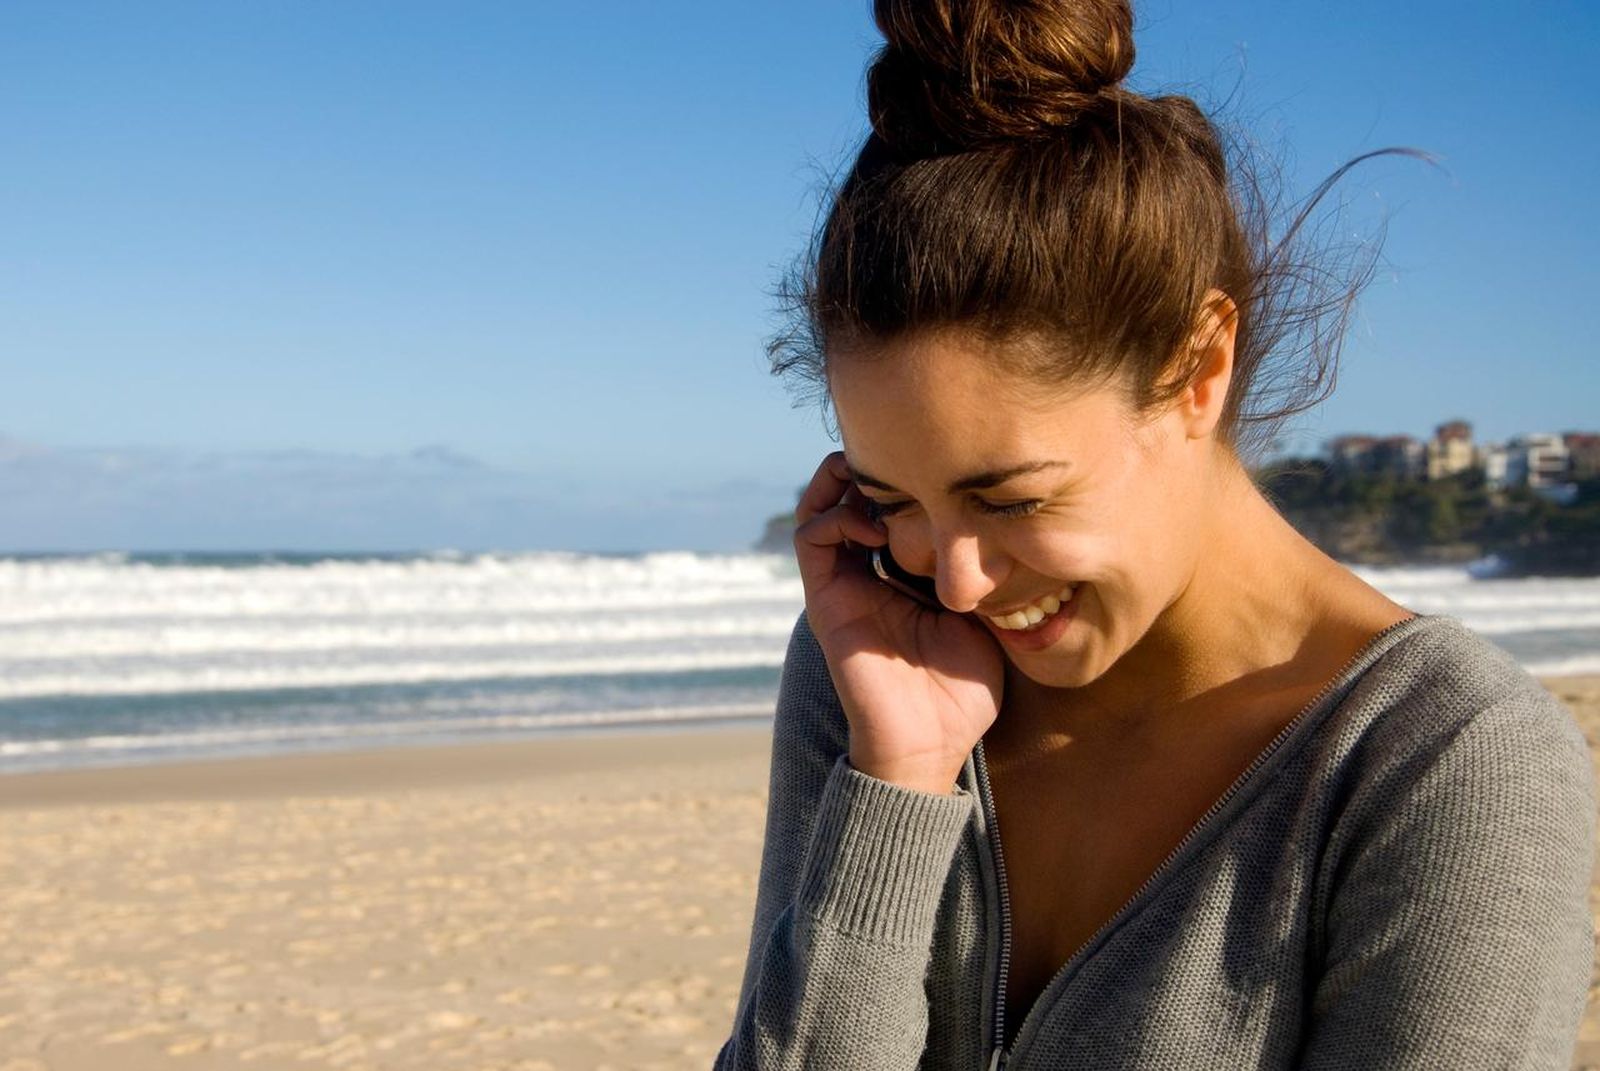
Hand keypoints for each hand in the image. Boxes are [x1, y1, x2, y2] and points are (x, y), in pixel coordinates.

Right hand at [792, 451, 1004, 794]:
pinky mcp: (827, 601)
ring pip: (821, 509)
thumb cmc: (962, 694)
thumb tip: (1008, 528)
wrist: (929, 746)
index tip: (942, 465)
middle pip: (850, 499)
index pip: (891, 511)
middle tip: (902, 452)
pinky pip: (811, 540)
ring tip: (879, 477)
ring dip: (843, 482)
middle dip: (869, 467)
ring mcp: (843, 586)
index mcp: (904, 579)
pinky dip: (835, 517)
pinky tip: (875, 525)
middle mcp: (867, 576)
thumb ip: (984, 576)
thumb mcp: (985, 619)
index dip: (907, 480)